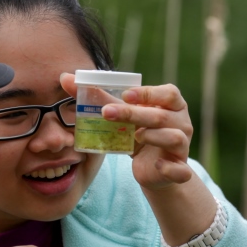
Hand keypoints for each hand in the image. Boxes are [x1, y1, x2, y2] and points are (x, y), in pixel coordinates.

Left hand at [59, 73, 194, 189]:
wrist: (153, 169)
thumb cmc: (139, 133)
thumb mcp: (122, 115)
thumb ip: (98, 97)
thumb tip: (64, 77)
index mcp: (172, 105)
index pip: (168, 93)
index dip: (148, 93)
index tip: (125, 94)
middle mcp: (182, 123)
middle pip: (162, 116)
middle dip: (134, 113)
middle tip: (107, 113)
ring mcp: (182, 146)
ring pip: (174, 138)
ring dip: (153, 137)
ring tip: (135, 137)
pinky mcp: (179, 169)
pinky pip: (180, 169)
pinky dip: (170, 168)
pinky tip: (158, 165)